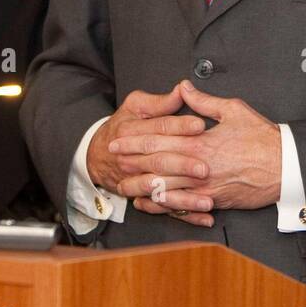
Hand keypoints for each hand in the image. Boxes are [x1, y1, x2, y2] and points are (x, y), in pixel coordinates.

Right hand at [86, 87, 210, 224]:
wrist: (98, 155)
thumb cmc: (122, 126)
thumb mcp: (136, 106)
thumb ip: (160, 101)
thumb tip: (182, 90)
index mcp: (131, 132)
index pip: (159, 128)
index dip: (180, 126)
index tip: (201, 126)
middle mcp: (133, 159)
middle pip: (160, 161)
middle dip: (183, 165)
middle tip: (205, 167)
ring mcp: (137, 180)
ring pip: (161, 191)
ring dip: (185, 198)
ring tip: (207, 199)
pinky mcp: (145, 197)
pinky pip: (166, 209)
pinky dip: (187, 215)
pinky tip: (204, 216)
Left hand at [106, 80, 281, 220]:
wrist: (285, 167)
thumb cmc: (263, 139)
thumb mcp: (235, 110)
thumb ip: (205, 102)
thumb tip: (185, 89)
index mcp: (200, 142)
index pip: (159, 140)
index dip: (135, 140)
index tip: (117, 140)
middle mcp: (198, 167)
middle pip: (155, 165)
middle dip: (131, 163)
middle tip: (111, 162)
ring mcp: (203, 188)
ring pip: (163, 189)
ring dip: (141, 186)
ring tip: (123, 183)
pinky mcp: (212, 201)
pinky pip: (180, 207)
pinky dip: (162, 206)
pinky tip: (150, 203)